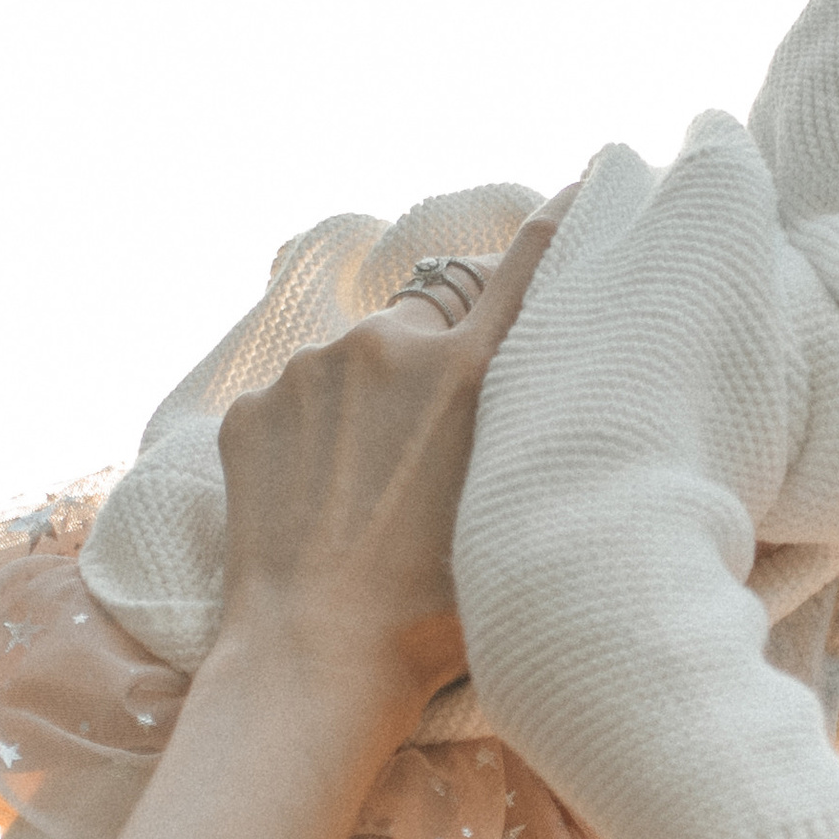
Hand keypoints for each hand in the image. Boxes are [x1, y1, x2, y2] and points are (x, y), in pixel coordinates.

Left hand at [214, 202, 574, 741]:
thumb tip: (518, 376)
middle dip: (438, 360)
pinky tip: (323, 502)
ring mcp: (307, 374)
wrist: (316, 658)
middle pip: (428, 322)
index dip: (561, 219)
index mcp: (467, 370)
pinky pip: (298, 403)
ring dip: (371, 402)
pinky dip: (315, 437)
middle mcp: (386, 346)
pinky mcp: (250, 409)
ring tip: (374, 493)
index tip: (588, 180)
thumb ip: (520, 422)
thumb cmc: (437, 611)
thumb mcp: (511, 504)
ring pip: (358, 364)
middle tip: (439, 443)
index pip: (526, 264)